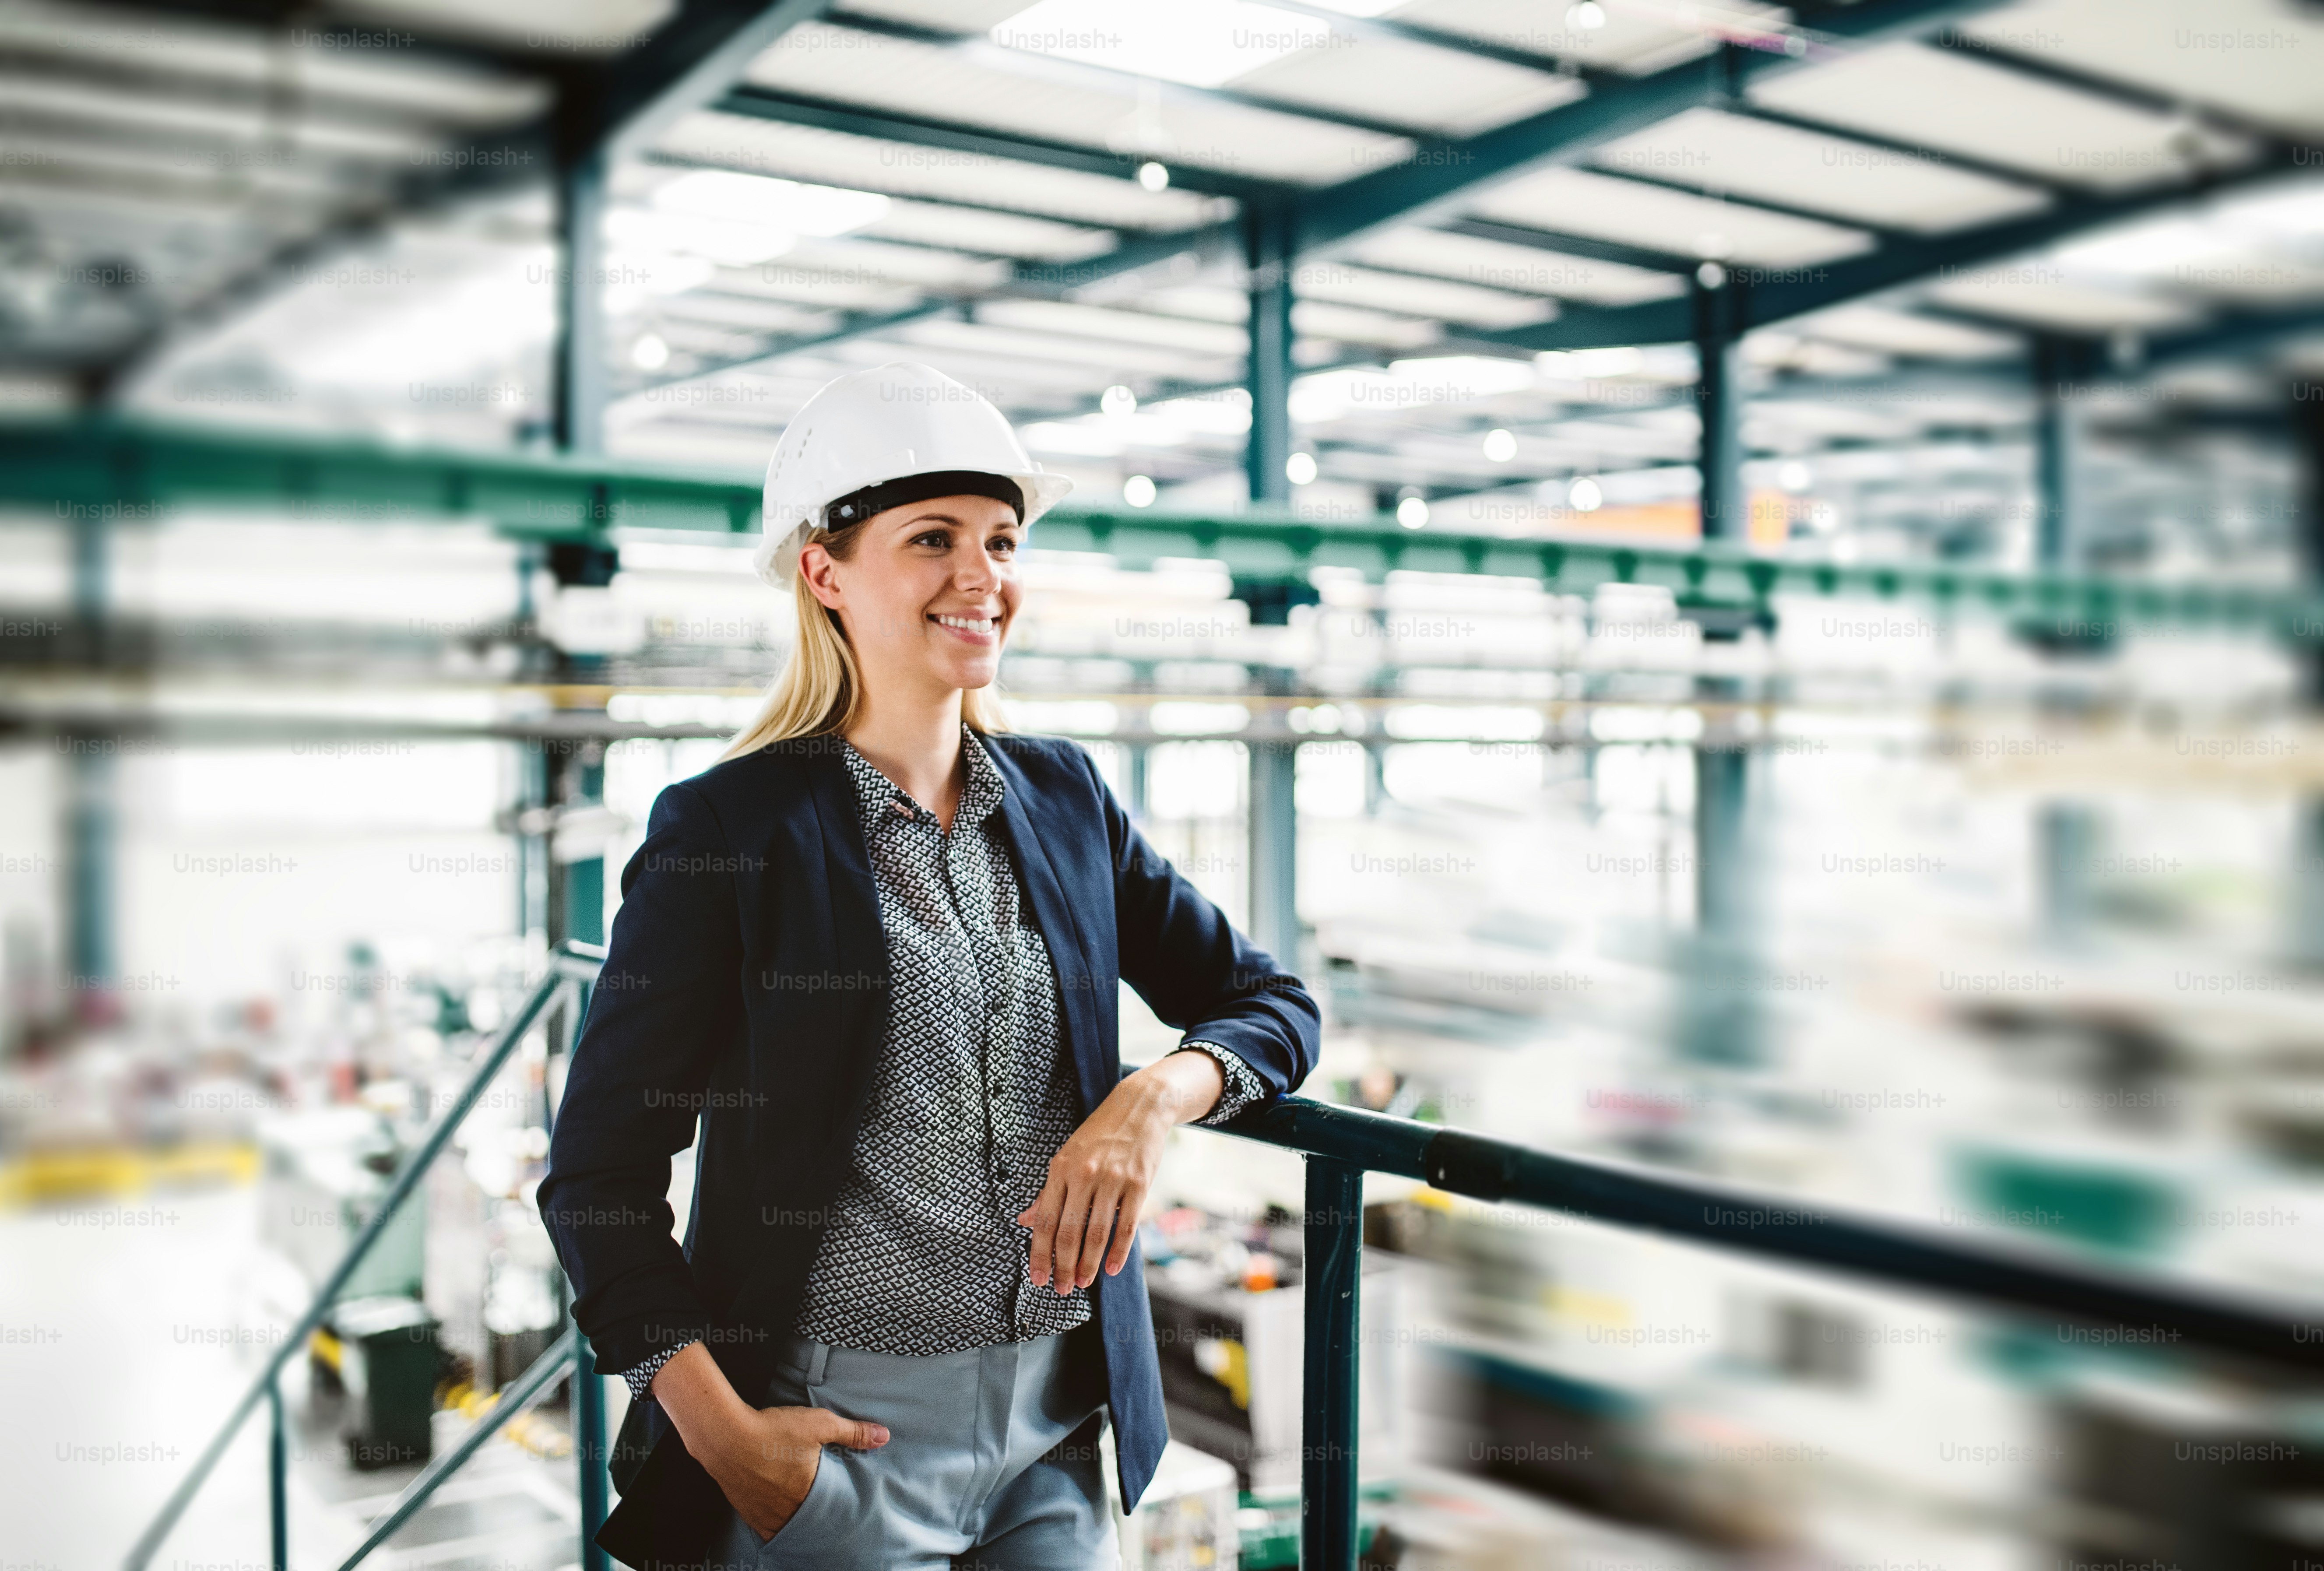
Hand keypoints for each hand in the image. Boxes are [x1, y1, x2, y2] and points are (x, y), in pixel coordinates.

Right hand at [645, 1342, 888, 1541]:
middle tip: (825, 1513)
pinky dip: (773, 1522)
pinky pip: (763, 1526)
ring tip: (803, 1513)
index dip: (838, 1512)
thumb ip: (853, 1432)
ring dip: (795, 1521)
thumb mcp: (819, 1425)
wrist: (724, 1435)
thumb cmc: (771, 1430)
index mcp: (806, 1496)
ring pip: (785, 1527)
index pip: (831, 1514)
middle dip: (817, 1519)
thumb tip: (884, 1436)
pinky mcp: (744, 1509)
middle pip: (807, 1523)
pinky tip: (777, 1513)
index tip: (846, 1511)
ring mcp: (761, 1514)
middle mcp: (784, 1512)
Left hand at [1016, 1051, 1224, 1293]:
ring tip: (1083, 1283)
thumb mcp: (1066, 1156)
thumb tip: (1024, 1220)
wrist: (1140, 1106)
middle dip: (1063, 1266)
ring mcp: (1112, 1180)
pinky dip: (1118, 1251)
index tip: (1037, 1278)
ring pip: (1096, 1233)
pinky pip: (1126, 1225)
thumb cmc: (1099, 1134)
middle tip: (1061, 1289)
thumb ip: (1048, 1191)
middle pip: (1068, 1232)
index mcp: (1061, 1169)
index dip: (1039, 1253)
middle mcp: (1084, 1175)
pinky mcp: (1138, 1184)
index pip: (1044, 1220)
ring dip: (1088, 1264)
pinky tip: (1111, 1269)